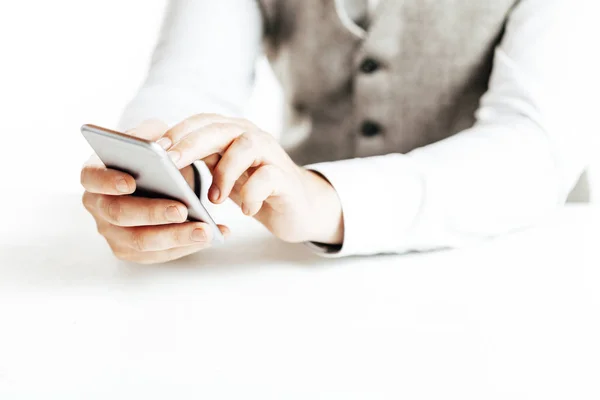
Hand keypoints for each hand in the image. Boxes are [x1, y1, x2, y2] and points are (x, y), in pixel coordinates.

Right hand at [80, 119, 228, 263]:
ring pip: (141, 241)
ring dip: (176, 237)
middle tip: (181, 209)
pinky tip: (214, 235)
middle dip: (152, 212)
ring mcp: (112, 232)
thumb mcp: (150, 137)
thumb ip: (153, 135)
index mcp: (94, 174)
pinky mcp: (133, 251)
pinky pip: (160, 254)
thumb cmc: (150, 158)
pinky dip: (188, 245)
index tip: (131, 182)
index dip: (108, 181)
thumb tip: (164, 147)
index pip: (92, 177)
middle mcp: (98, 206)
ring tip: (206, 230)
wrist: (157, 180)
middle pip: (119, 214)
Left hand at [158, 114, 343, 243]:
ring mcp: (271, 155)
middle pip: (221, 129)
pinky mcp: (286, 177)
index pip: (203, 122)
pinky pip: (268, 177)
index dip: (178, 132)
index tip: (155, 150)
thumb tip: (160, 162)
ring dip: (225, 172)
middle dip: (192, 144)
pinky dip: (252, 194)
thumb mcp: (224, 173)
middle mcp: (253, 137)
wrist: (298, 208)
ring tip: (214, 199)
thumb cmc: (255, 188)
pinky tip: (246, 211)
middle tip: (171, 164)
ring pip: (246, 146)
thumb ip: (203, 161)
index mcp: (233, 134)